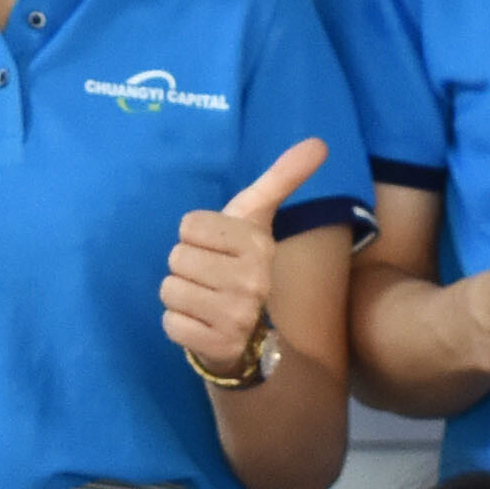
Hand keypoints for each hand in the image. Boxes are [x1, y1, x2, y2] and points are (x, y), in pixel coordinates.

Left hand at [164, 136, 331, 376]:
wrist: (249, 333)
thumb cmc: (242, 263)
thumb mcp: (257, 218)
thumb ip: (281, 178)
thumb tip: (320, 142)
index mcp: (258, 246)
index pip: (189, 225)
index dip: (195, 236)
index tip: (217, 250)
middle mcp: (252, 282)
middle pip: (177, 257)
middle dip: (187, 266)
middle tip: (210, 277)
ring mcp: (236, 318)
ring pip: (170, 289)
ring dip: (181, 295)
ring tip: (205, 299)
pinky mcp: (217, 346)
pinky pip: (170, 323)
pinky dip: (179, 324)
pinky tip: (200, 324)